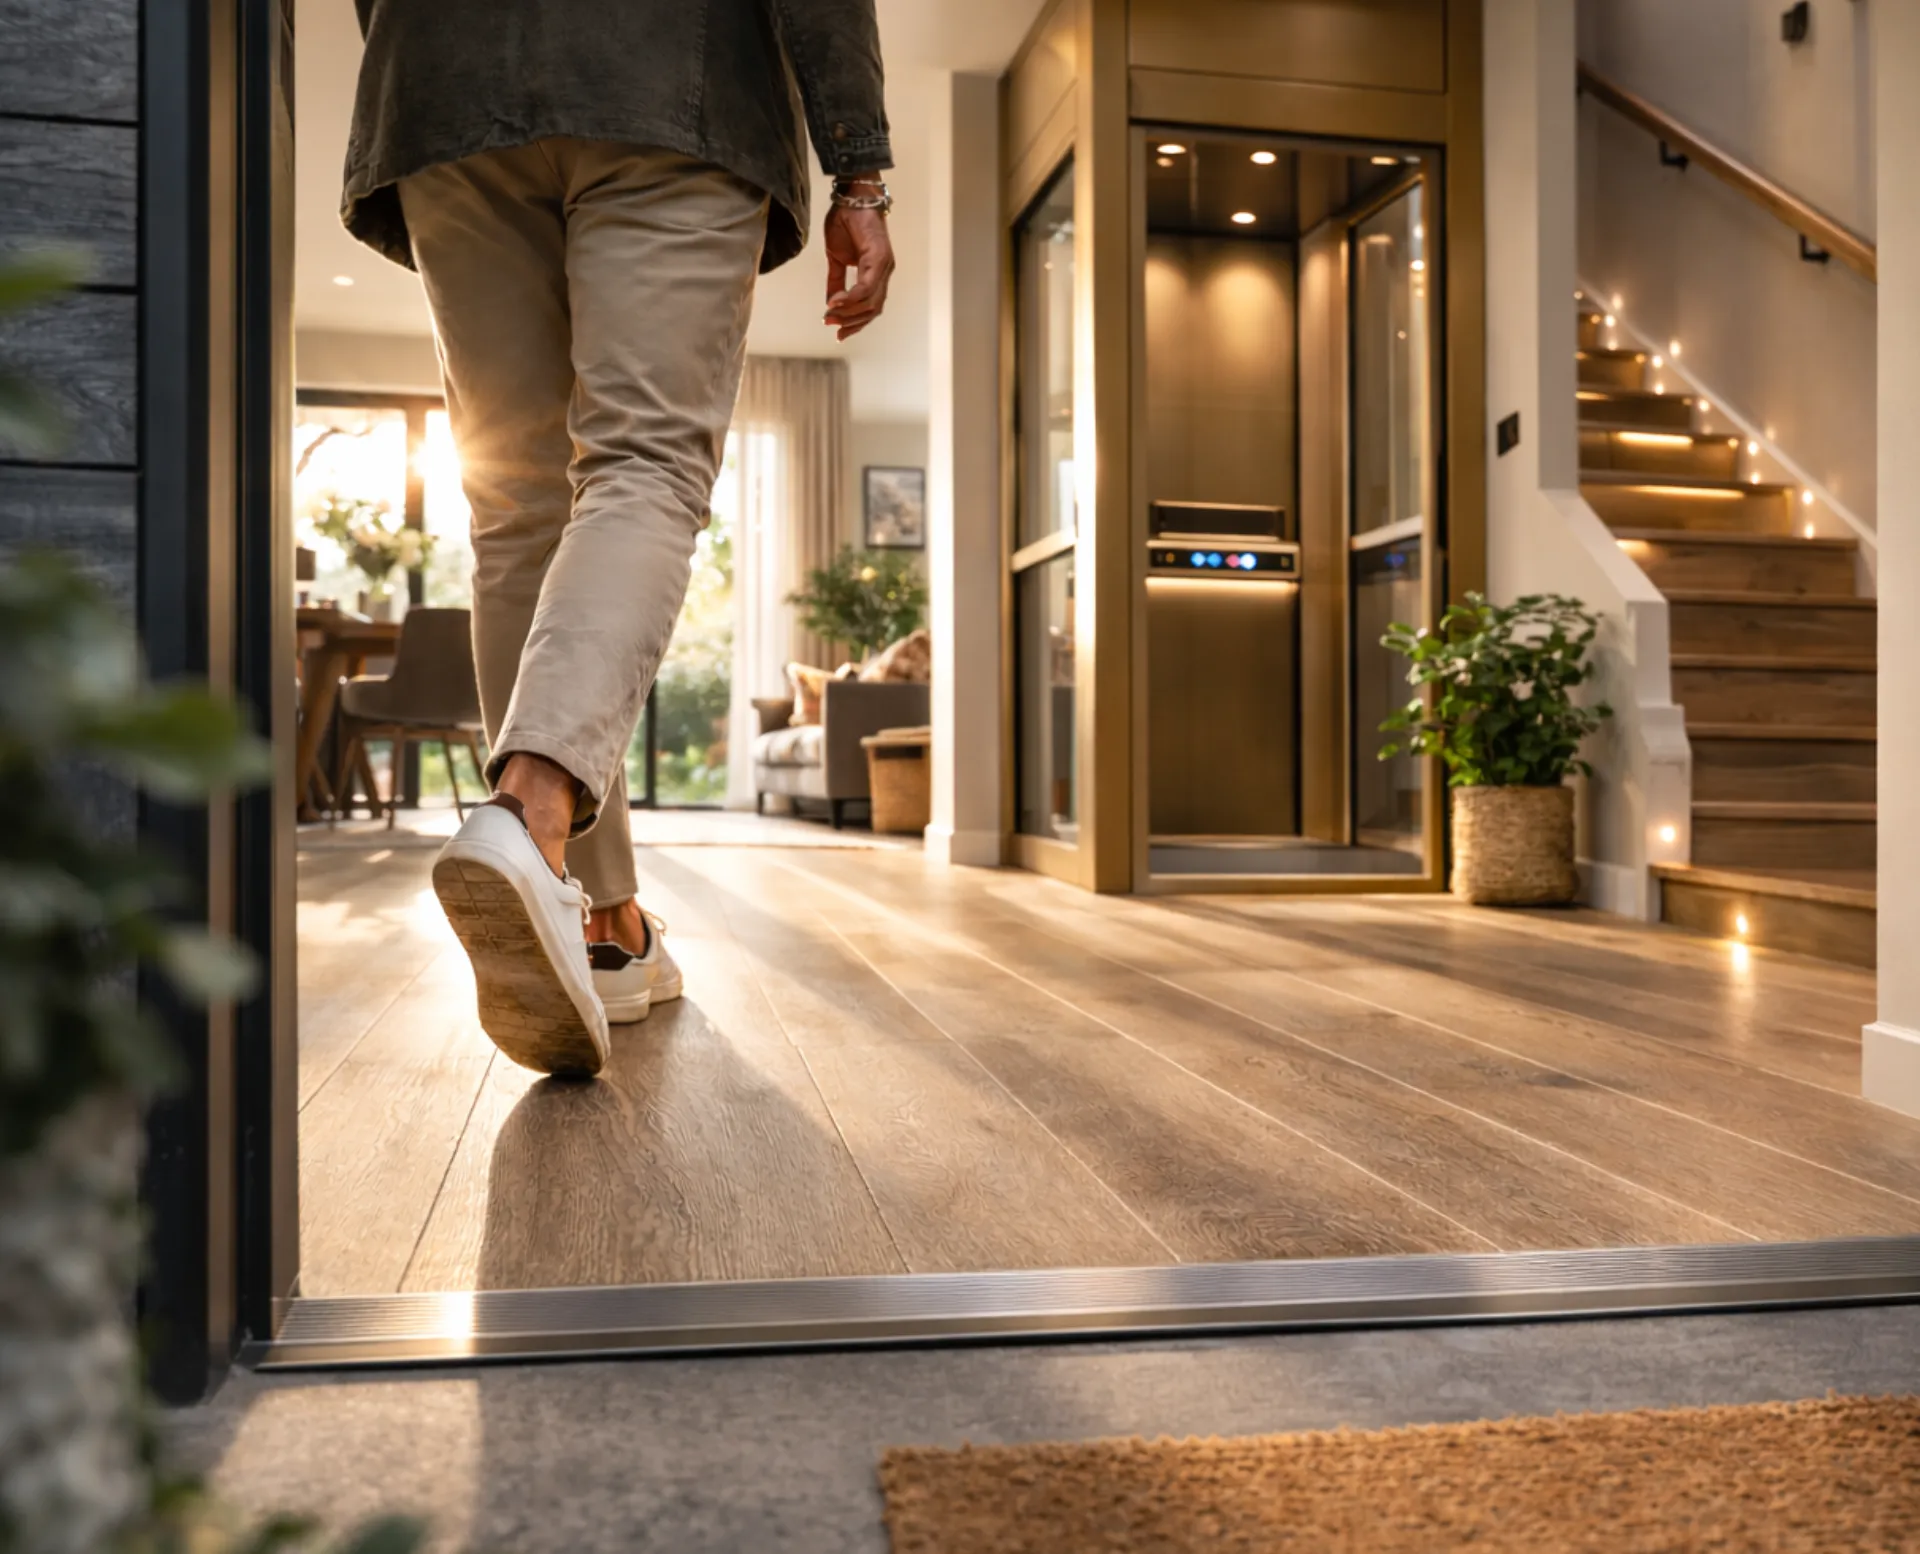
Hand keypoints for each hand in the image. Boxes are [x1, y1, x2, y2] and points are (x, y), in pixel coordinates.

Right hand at [823, 201, 893, 340]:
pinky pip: (866, 287)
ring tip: (829, 314)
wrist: (852, 194)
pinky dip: (850, 298)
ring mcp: (885, 266)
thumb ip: (835, 281)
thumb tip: (830, 304)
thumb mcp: (836, 257)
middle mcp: (884, 272)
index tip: (836, 332)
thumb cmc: (846, 221)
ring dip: (849, 313)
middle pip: (872, 310)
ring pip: (870, 303)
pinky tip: (834, 301)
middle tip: (830, 324)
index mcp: (876, 274)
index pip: (870, 307)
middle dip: (850, 322)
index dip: (854, 323)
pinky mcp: (879, 257)